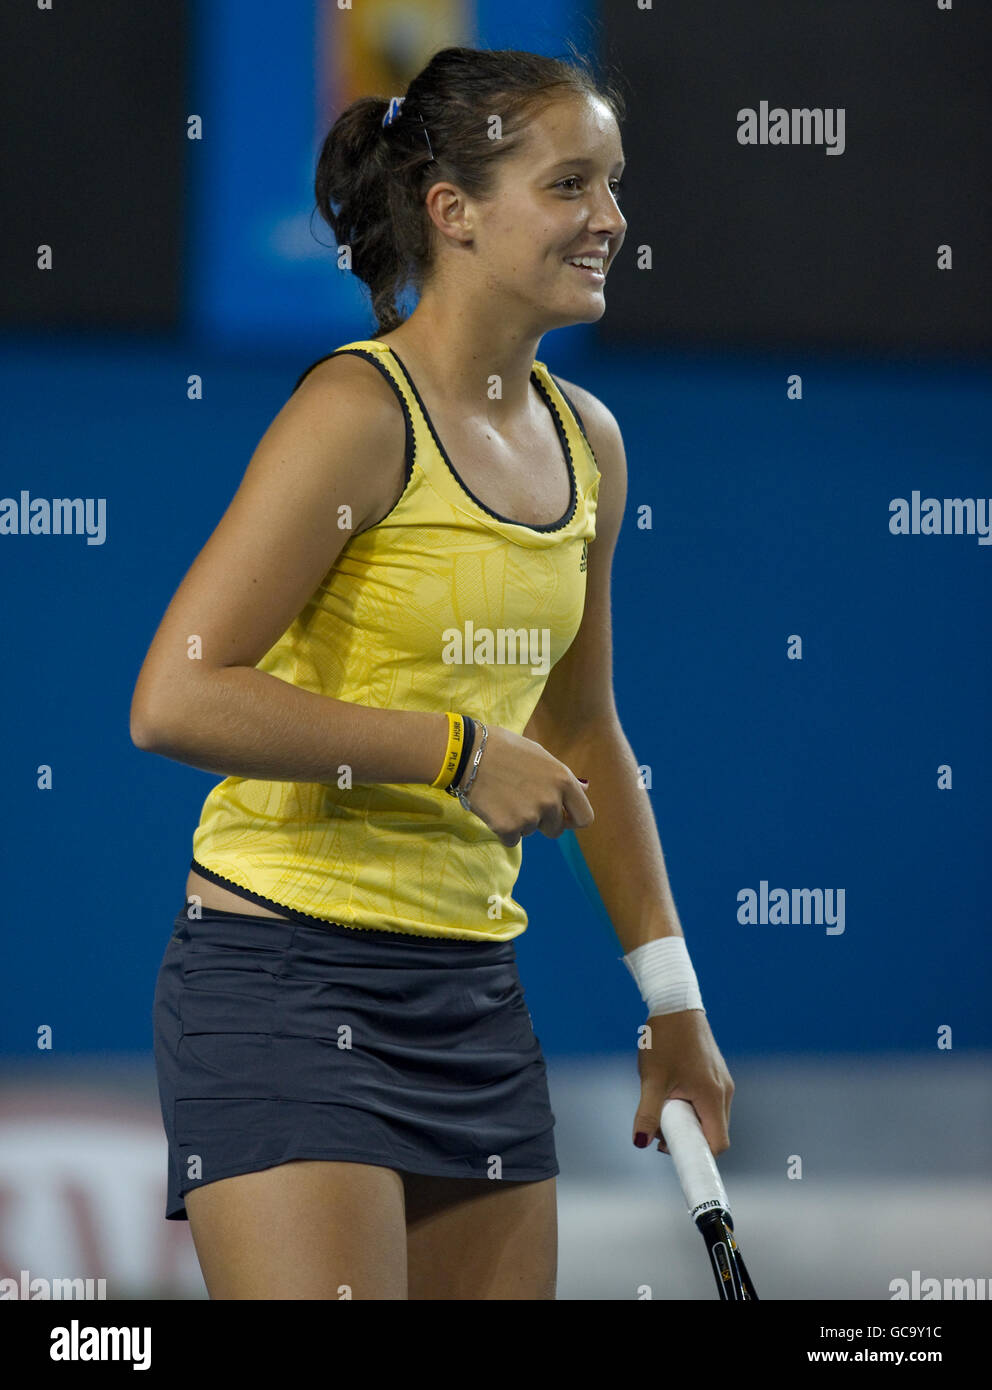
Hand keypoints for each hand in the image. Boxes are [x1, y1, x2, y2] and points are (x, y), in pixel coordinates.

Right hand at [458, 723, 592, 846]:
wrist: (467, 754)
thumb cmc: (504, 748)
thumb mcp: (540, 755)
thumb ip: (560, 777)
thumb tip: (582, 790)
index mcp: (563, 780)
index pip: (584, 817)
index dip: (572, 820)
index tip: (562, 819)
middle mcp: (551, 801)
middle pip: (556, 830)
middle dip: (542, 822)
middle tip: (522, 804)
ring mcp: (530, 816)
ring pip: (531, 832)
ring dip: (520, 822)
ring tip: (503, 798)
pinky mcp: (508, 828)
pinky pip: (511, 840)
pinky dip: (503, 830)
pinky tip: (493, 808)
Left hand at [631, 1009, 733, 1156]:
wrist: (675, 1004)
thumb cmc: (665, 1039)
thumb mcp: (652, 1079)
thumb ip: (647, 1113)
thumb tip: (640, 1142)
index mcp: (713, 1096)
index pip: (717, 1144)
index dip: (697, 1155)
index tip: (673, 1153)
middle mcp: (724, 1092)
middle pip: (713, 1133)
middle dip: (687, 1136)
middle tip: (659, 1126)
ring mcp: (722, 1082)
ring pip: (710, 1117)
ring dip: (688, 1121)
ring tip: (662, 1103)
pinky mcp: (716, 1075)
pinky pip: (708, 1102)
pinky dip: (691, 1106)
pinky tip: (670, 1092)